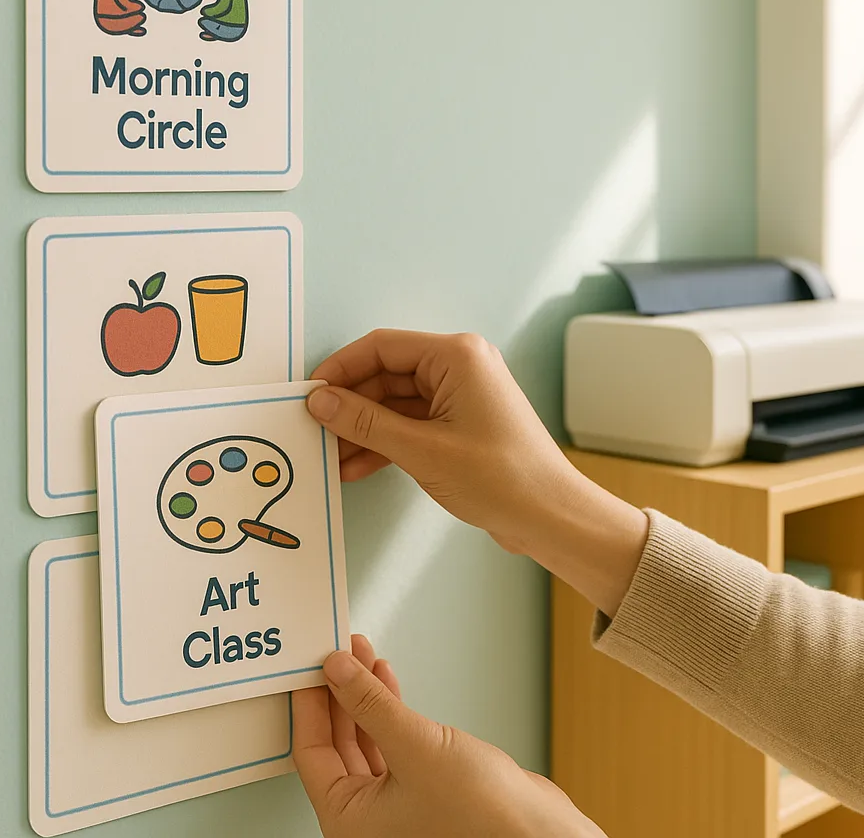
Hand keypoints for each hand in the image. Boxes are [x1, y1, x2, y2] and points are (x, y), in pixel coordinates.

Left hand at [293, 634, 605, 837]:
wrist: (540, 834)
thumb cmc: (483, 817)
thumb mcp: (414, 746)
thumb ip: (369, 704)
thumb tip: (336, 669)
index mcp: (350, 823)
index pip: (312, 753)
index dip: (309, 703)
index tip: (307, 664)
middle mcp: (367, 819)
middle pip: (336, 743)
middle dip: (338, 691)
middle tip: (335, 651)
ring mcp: (395, 803)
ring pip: (364, 737)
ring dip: (362, 694)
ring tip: (361, 653)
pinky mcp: (422, 786)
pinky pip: (391, 740)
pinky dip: (386, 708)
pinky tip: (385, 678)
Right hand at [308, 330, 570, 547]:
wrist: (551, 517)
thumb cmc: (502, 478)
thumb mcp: (422, 450)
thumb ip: (366, 422)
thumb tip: (322, 402)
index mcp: (457, 356)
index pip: (382, 347)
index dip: (341, 369)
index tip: (311, 395)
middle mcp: (460, 367)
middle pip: (386, 375)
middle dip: (351, 406)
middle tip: (316, 432)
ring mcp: (461, 396)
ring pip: (395, 403)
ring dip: (364, 430)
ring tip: (331, 457)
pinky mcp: (460, 424)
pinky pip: (411, 424)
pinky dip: (385, 443)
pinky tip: (356, 466)